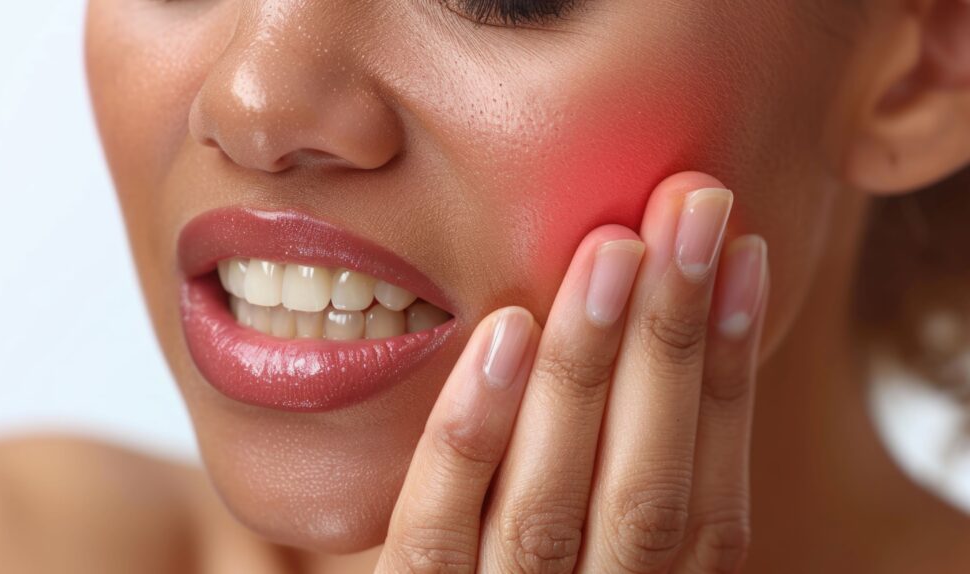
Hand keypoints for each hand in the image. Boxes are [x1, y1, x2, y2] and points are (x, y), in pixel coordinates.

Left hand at [375, 172, 769, 573]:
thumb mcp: (580, 556)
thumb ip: (607, 486)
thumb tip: (654, 340)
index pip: (708, 500)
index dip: (729, 375)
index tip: (742, 257)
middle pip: (646, 490)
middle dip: (673, 340)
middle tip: (691, 207)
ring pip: (555, 503)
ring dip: (592, 368)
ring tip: (612, 246)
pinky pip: (438, 532)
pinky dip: (475, 431)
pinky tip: (505, 329)